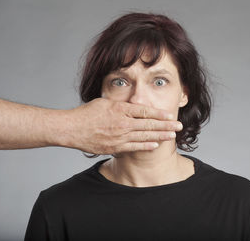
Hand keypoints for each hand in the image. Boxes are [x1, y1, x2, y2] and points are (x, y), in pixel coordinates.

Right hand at [56, 98, 182, 154]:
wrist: (71, 129)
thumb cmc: (86, 113)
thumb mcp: (104, 102)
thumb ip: (120, 105)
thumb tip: (133, 104)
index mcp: (120, 109)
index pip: (144, 111)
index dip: (159, 114)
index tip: (170, 115)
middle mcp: (122, 123)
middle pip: (148, 124)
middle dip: (166, 125)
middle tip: (179, 126)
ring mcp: (119, 136)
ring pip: (144, 136)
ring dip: (160, 136)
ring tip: (172, 136)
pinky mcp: (114, 147)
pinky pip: (133, 147)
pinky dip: (146, 146)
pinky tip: (156, 145)